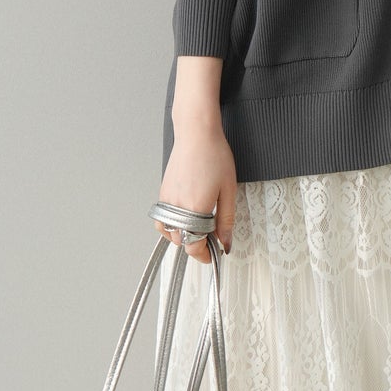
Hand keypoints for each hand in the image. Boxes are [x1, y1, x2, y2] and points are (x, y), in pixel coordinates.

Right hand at [157, 118, 237, 262]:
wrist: (196, 134)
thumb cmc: (215, 156)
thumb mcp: (228, 190)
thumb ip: (226, 220)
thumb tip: (225, 243)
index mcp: (195, 208)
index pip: (193, 245)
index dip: (203, 256)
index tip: (212, 256)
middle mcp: (177, 207)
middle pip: (181, 241)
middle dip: (196, 245)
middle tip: (211, 240)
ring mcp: (167, 200)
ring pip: (169, 232)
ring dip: (183, 236)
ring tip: (198, 229)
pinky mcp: (162, 193)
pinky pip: (161, 220)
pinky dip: (170, 226)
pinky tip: (184, 220)